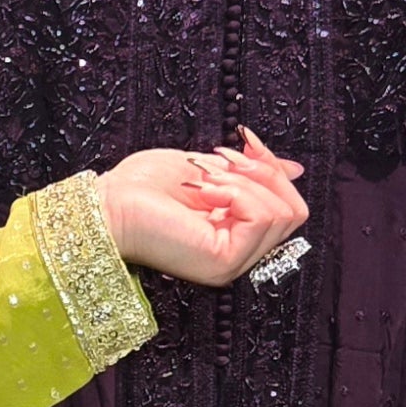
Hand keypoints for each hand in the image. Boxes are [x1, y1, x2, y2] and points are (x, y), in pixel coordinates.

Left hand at [99, 129, 305, 285]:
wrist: (109, 202)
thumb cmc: (143, 188)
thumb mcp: (212, 169)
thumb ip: (252, 173)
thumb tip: (296, 168)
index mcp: (235, 236)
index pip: (288, 207)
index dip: (273, 168)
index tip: (243, 142)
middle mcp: (238, 256)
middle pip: (294, 211)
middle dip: (265, 172)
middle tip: (221, 161)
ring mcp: (232, 264)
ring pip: (283, 213)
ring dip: (247, 181)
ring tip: (206, 179)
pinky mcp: (223, 262)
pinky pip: (261, 217)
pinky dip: (238, 192)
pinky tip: (205, 192)